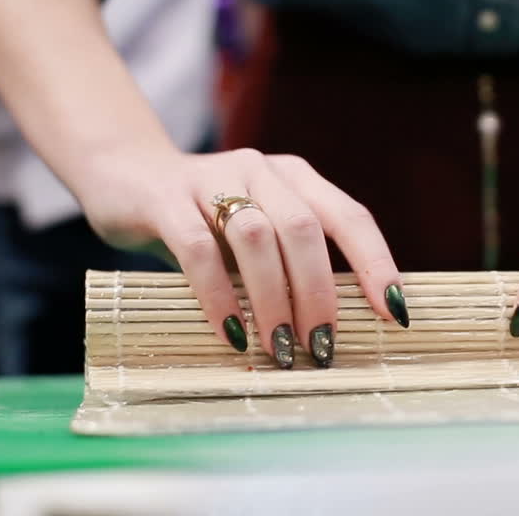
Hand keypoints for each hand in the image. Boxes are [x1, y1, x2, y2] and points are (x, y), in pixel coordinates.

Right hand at [76, 147, 406, 367]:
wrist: (124, 177)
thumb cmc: (206, 221)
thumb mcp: (256, 232)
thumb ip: (290, 261)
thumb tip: (334, 330)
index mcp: (295, 177)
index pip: (350, 216)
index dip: (377, 263)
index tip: (393, 312)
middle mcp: (260, 169)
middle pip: (304, 229)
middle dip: (319, 294)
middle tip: (322, 348)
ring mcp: (212, 179)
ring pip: (256, 236)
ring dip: (274, 298)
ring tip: (281, 348)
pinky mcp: (166, 199)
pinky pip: (198, 248)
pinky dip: (219, 294)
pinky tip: (231, 333)